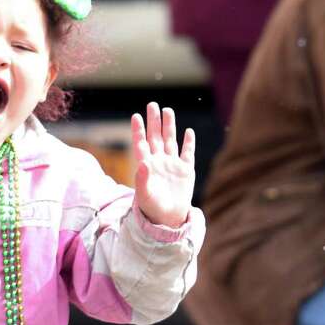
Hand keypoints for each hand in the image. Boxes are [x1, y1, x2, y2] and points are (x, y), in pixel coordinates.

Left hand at [131, 101, 195, 227]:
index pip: (141, 143)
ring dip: (169, 126)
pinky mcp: (186, 171)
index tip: (136, 116)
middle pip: (156, 137)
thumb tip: (144, 163)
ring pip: (170, 141)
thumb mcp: (145, 195)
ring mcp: (172, 165)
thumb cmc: (152, 209)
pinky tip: (188, 132)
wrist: (168, 219)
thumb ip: (142, 179)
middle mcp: (159, 162)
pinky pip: (187, 153)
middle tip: (152, 104)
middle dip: (154, 121)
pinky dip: (188, 142)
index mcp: (146, 166)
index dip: (139, 130)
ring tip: (168, 110)